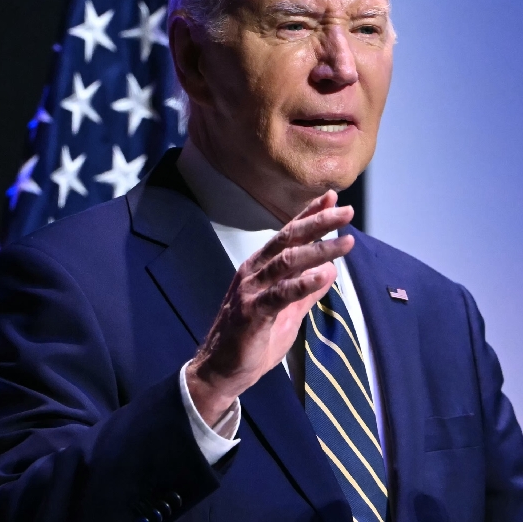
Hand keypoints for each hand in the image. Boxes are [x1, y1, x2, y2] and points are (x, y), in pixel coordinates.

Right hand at [185, 190, 354, 425]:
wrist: (222, 370)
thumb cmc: (251, 341)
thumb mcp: (286, 313)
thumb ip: (305, 292)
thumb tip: (331, 271)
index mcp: (259, 268)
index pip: (287, 235)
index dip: (310, 214)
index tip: (333, 197)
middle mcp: (253, 272)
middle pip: (288, 239)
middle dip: (318, 223)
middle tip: (346, 211)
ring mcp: (250, 291)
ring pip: (286, 262)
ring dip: (319, 250)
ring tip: (345, 241)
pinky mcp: (252, 312)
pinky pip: (280, 294)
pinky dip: (304, 283)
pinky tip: (326, 274)